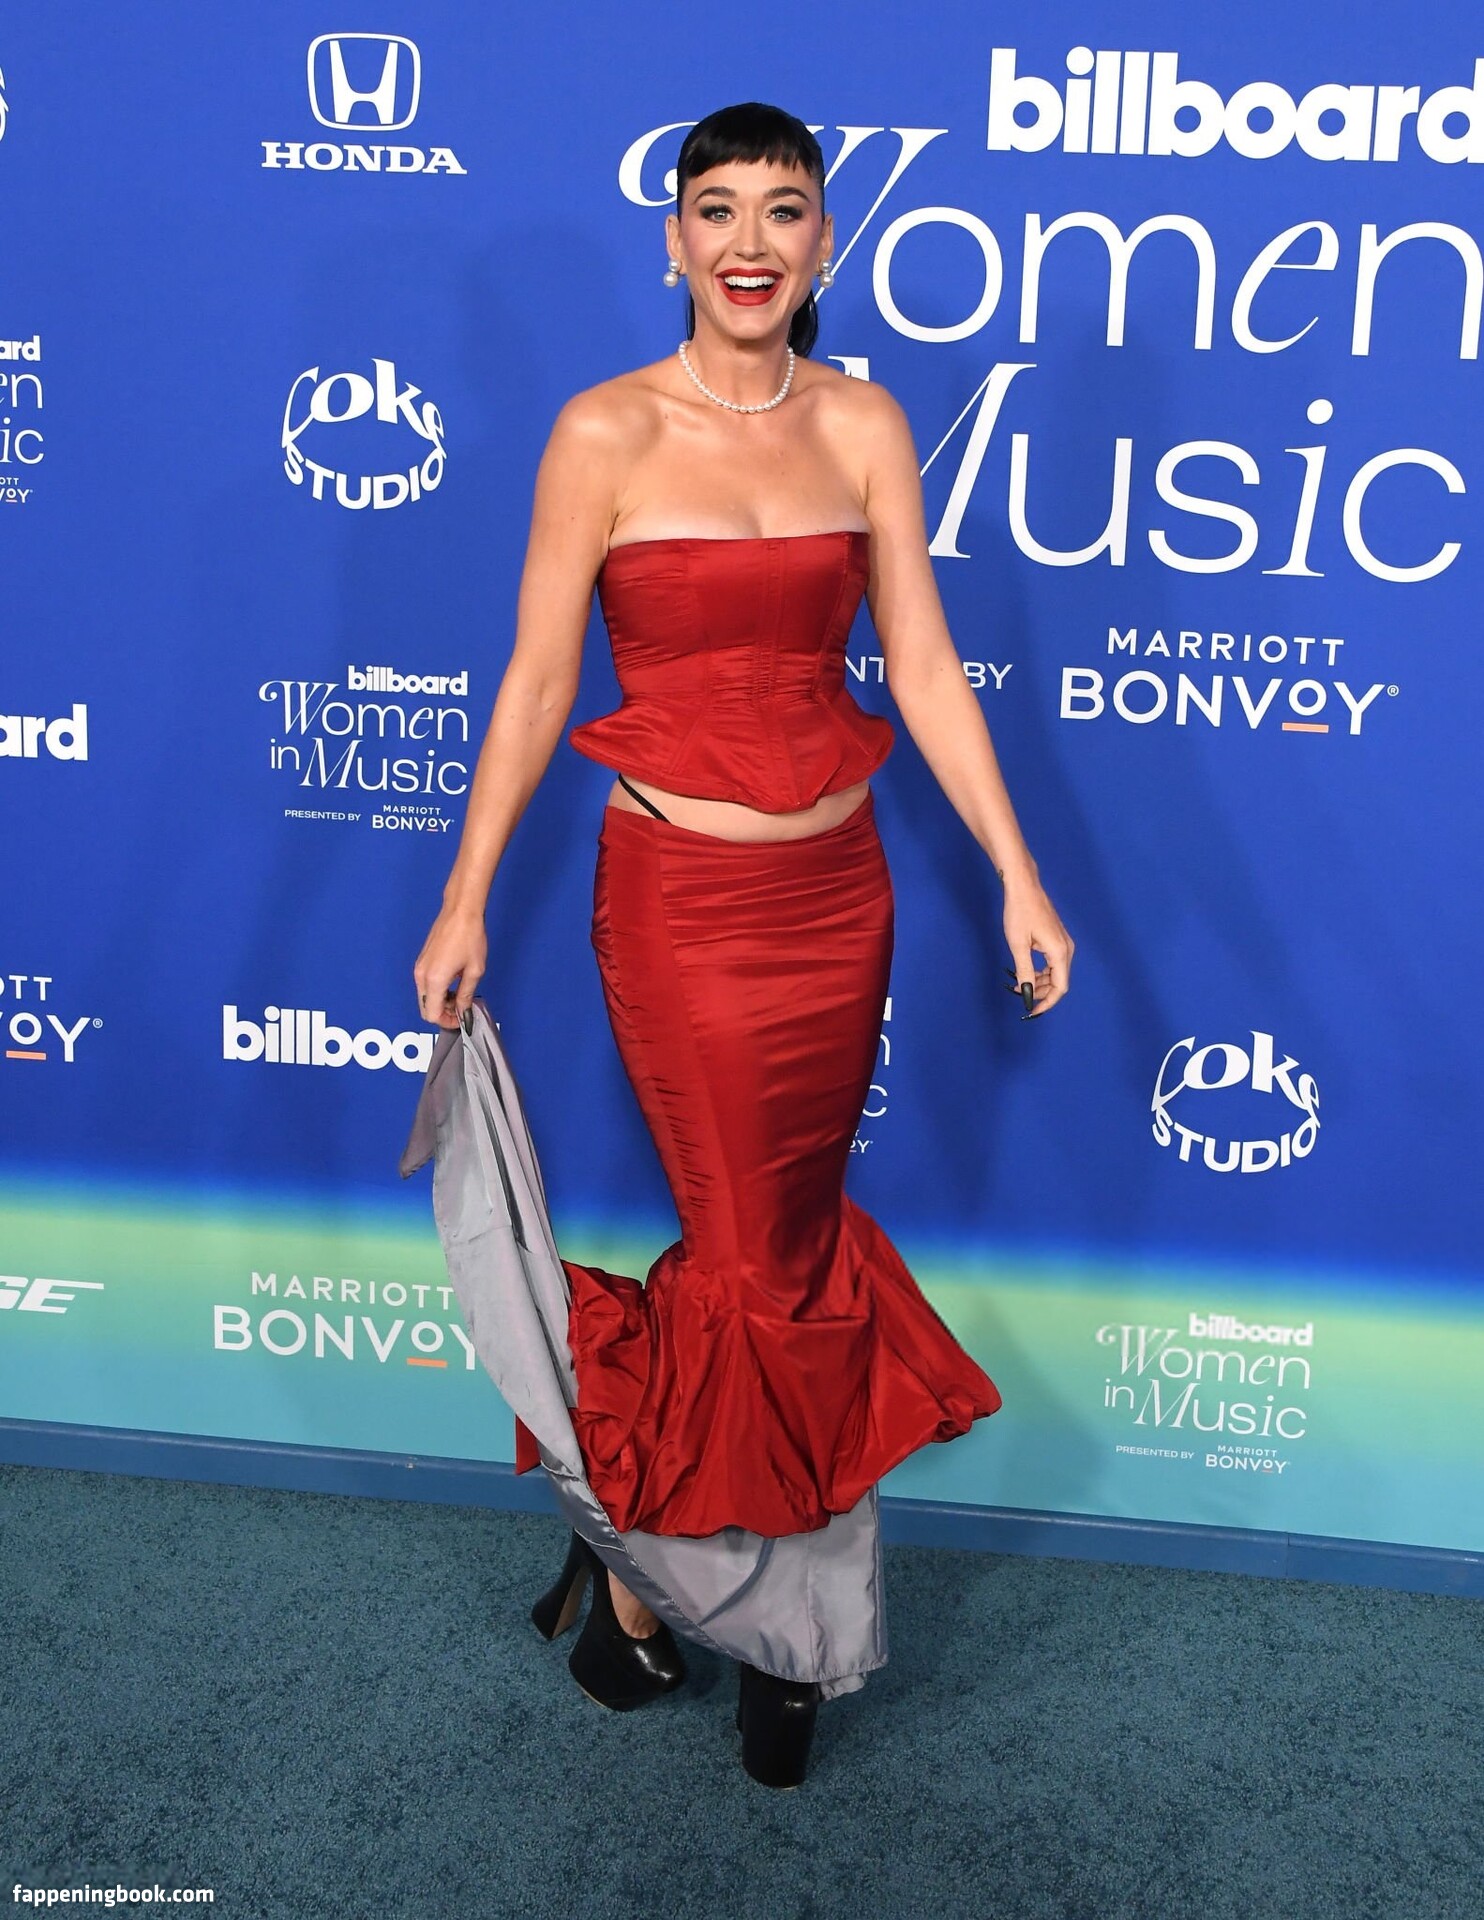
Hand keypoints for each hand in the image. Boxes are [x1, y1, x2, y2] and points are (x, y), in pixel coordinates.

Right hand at [412, 904, 487, 1029]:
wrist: (460, 911)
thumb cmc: (469, 937)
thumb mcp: (474, 970)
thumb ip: (466, 995)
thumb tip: (464, 1011)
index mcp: (434, 980)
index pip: (432, 1014)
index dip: (448, 1021)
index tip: (461, 1019)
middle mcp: (421, 975)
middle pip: (426, 1008)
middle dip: (444, 1013)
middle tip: (462, 1008)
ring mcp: (419, 967)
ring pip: (425, 997)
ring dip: (441, 1002)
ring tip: (461, 994)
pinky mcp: (422, 961)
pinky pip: (425, 985)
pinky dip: (437, 991)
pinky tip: (453, 984)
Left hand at [1002, 879, 1073, 1018]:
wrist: (1024, 886)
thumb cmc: (1019, 913)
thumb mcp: (1018, 945)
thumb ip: (1025, 972)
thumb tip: (1028, 995)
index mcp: (1060, 952)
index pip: (1060, 988)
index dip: (1047, 1003)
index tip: (1031, 1012)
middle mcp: (1066, 949)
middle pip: (1059, 982)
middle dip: (1041, 993)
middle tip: (1019, 995)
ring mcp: (1063, 943)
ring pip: (1055, 973)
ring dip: (1039, 982)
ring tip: (1018, 984)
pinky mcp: (1057, 939)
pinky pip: (1052, 963)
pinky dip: (1040, 971)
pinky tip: (1024, 971)